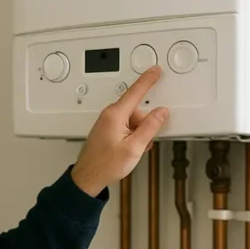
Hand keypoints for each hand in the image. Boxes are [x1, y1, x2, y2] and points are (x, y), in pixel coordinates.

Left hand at [70, 66, 168, 195]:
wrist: (88, 178)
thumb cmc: (105, 165)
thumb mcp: (134, 147)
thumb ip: (150, 127)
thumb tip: (161, 112)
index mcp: (115, 115)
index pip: (136, 91)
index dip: (148, 80)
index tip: (156, 70)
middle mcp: (109, 115)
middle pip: (137, 110)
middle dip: (145, 124)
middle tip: (143, 142)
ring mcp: (106, 122)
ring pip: (132, 120)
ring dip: (138, 133)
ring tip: (133, 150)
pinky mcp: (106, 130)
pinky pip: (125, 127)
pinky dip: (132, 136)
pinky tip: (129, 149)